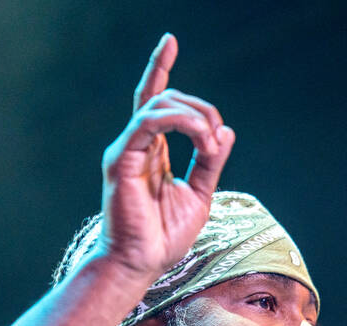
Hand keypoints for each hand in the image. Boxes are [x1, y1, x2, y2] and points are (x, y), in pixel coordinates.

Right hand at [96, 34, 234, 279]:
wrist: (143, 264)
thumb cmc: (165, 236)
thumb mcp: (200, 194)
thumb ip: (211, 161)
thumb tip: (225, 130)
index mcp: (152, 151)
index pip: (155, 100)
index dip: (160, 68)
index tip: (169, 41)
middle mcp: (136, 145)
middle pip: (166, 99)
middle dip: (200, 108)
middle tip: (215, 137)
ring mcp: (126, 150)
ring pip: (158, 105)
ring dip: (193, 116)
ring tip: (209, 142)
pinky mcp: (120, 160)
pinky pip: (147, 123)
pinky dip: (179, 122)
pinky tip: (200, 138)